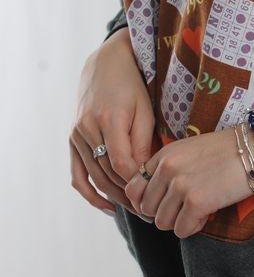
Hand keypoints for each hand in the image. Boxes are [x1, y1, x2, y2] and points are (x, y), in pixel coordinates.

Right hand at [69, 28, 156, 220]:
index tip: (158, 195)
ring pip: (95, 177)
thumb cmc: (134, 86)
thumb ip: (143, 142)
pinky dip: (90, 194)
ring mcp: (77, 135)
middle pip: (107, 175)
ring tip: (138, 212)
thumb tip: (144, 176)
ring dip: (115, 198)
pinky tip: (109, 208)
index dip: (138, 183)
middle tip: (153, 212)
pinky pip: (78, 174)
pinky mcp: (73, 140)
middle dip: (130, 197)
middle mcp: (87, 129)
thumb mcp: (146, 110)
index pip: (122, 164)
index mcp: (109, 119)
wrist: (107, 64)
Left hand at [123, 128, 253, 238]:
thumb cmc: (227, 151)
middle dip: (164, 213)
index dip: (146, 201)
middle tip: (184, 209)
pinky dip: (192, 228)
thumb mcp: (189, 150)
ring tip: (197, 212)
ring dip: (178, 222)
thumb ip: (168, 169)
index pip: (133, 188)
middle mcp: (167, 170)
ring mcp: (181, 186)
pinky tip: (206, 216)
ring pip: (162, 222)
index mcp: (163, 156)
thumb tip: (154, 200)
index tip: (163, 204)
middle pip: (146, 209)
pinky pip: (181, 229)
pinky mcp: (197, 202)